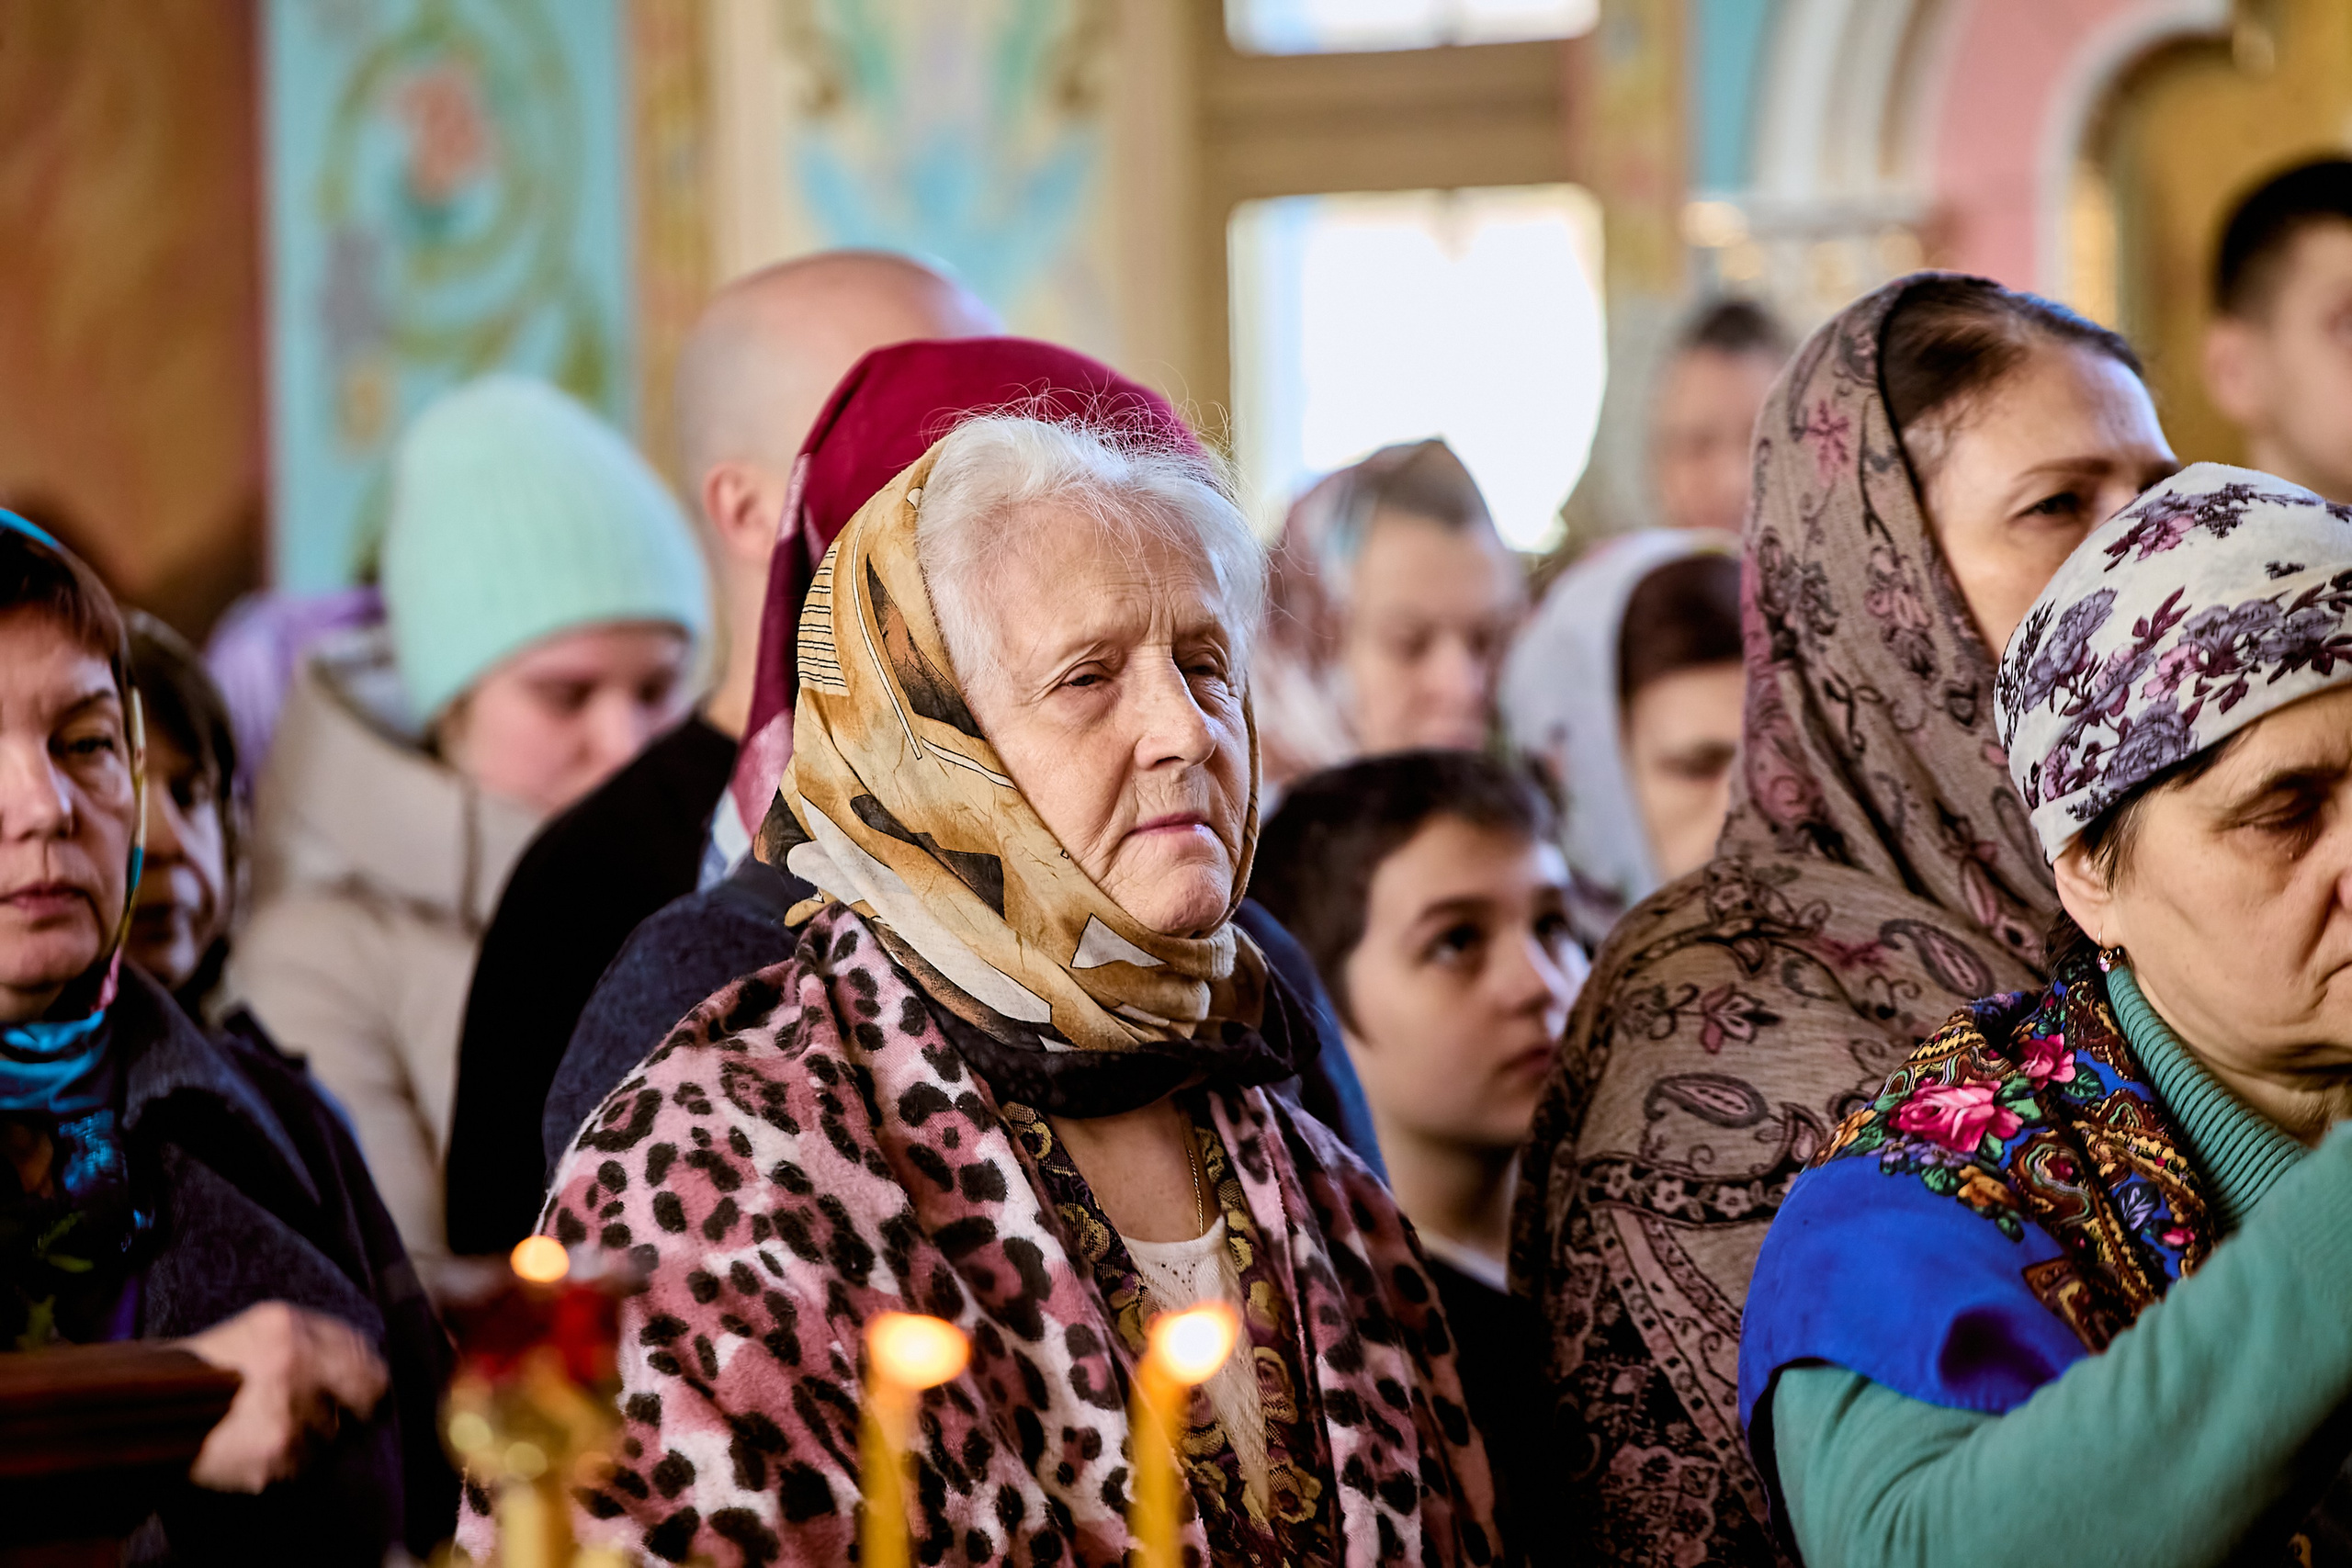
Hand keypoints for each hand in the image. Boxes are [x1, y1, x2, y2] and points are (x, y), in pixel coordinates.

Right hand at [178, 1301, 388, 1491]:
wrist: (149, 1412)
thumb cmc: (209, 1366)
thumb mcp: (259, 1327)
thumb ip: (314, 1334)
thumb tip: (364, 1356)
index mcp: (287, 1327)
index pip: (361, 1352)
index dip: (367, 1373)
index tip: (365, 1385)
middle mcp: (292, 1366)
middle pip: (362, 1394)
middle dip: (355, 1404)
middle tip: (340, 1410)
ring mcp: (285, 1414)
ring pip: (332, 1433)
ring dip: (313, 1433)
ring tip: (272, 1425)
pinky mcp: (274, 1457)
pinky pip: (303, 1463)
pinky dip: (288, 1459)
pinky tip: (259, 1445)